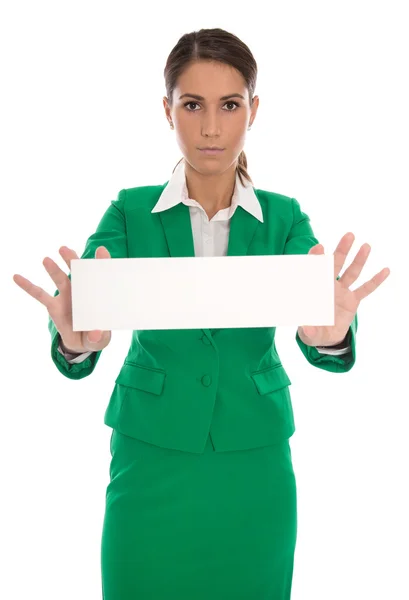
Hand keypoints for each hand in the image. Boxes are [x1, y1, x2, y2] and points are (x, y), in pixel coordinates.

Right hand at [13, 246, 111, 352]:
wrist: (82, 343)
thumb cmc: (96, 335)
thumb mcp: (101, 338)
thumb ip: (99, 336)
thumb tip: (95, 334)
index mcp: (98, 294)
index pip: (101, 276)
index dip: (103, 263)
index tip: (101, 251)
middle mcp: (82, 291)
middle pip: (78, 272)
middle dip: (73, 260)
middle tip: (66, 250)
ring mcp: (66, 296)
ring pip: (60, 279)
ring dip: (53, 269)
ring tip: (46, 260)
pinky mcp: (53, 306)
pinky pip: (39, 295)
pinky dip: (28, 286)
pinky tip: (17, 277)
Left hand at [298, 232, 390, 346]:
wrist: (325, 337)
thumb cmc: (311, 331)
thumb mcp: (308, 333)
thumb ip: (307, 330)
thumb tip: (305, 328)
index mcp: (314, 290)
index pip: (314, 270)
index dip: (316, 258)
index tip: (319, 247)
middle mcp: (328, 287)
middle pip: (335, 264)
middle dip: (341, 251)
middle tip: (349, 235)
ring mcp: (341, 292)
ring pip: (352, 273)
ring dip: (359, 260)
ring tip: (366, 246)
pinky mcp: (353, 300)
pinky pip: (366, 289)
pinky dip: (375, 281)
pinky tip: (385, 270)